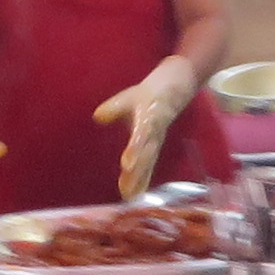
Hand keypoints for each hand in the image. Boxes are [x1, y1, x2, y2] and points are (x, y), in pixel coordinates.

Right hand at [90, 54, 200, 200]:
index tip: (126, 195)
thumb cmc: (151, 94)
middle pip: (145, 160)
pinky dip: (137, 145)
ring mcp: (154, 125)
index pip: (141, 162)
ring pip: (145, 148)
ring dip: (137, 164)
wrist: (175, 78)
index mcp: (147, 137)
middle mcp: (153, 135)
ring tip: (126, 177)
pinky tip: (129, 157)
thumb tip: (98, 117)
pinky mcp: (153, 113)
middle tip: (127, 195)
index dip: (135, 179)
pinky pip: (144, 131)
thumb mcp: (126, 102)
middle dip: (136, 177)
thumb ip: (113, 112)